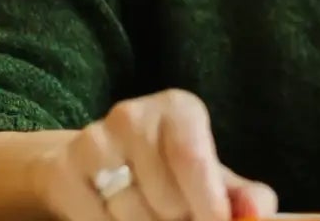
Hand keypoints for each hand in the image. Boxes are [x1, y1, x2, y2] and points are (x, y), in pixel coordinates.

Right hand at [27, 90, 276, 220]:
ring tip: (147, 214)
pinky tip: (116, 217)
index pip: (193, 161)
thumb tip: (258, 213)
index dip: (208, 207)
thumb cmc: (168, 173)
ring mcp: (92, 142)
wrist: (95, 165)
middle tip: (173, 216)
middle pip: (165, 199)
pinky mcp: (62, 172)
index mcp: (178, 109)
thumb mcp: (210, 177)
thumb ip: (242, 197)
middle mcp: (133, 115)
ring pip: (132, 216)